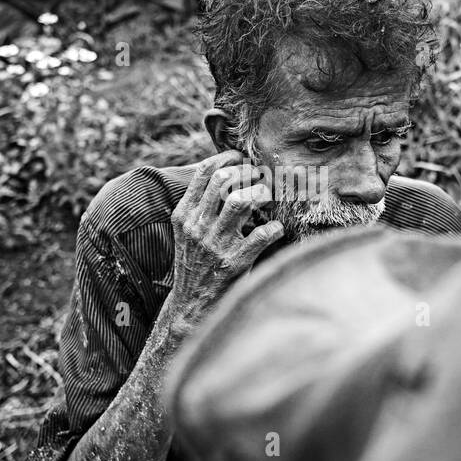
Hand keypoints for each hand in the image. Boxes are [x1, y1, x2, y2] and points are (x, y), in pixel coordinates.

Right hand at [168, 151, 283, 327]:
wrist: (191, 304)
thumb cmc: (195, 262)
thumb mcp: (187, 232)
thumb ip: (200, 206)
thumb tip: (227, 174)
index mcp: (184, 215)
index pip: (204, 173)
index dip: (227, 158)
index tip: (242, 157)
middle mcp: (198, 226)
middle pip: (224, 180)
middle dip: (247, 171)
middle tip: (260, 175)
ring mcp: (216, 244)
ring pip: (242, 201)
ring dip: (261, 193)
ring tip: (267, 196)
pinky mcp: (235, 262)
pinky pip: (263, 234)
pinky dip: (275, 228)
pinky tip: (276, 228)